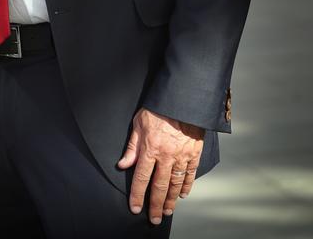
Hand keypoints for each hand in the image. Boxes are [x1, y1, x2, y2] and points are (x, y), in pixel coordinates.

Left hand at [118, 108, 203, 223]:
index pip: (142, 178)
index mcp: (150, 148)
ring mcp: (182, 156)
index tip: (135, 208)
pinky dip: (187, 186)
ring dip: (171, 200)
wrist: (182, 98)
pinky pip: (190, 174)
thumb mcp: (138, 123)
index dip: (137, 196)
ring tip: (167, 210)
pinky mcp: (194, 153)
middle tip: (154, 219)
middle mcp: (166, 156)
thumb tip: (123, 165)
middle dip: (155, 205)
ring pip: (176, 184)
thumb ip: (132, 147)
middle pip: (159, 187)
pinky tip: (183, 194)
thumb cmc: (158, 108)